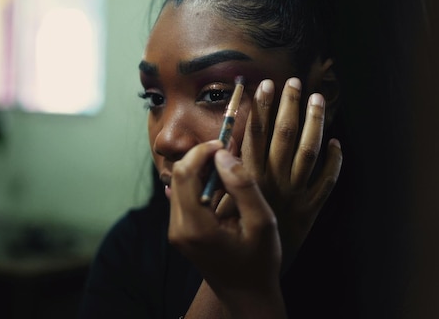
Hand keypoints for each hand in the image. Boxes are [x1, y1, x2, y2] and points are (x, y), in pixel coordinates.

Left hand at [169, 141, 285, 317]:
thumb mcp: (262, 222)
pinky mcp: (181, 232)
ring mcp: (176, 232)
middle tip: (229, 151)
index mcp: (196, 227)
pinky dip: (201, 184)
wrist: (247, 296)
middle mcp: (178, 229)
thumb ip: (242, 186)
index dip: (202, 151)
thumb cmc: (259, 263)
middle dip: (201, 157)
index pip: (185, 173)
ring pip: (180, 184)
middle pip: (179, 176)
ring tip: (229, 167)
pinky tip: (221, 184)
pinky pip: (184, 197)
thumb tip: (223, 154)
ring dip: (201, 170)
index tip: (225, 143)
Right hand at [218, 77, 342, 270]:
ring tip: (317, 99)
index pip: (256, 134)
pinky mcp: (311, 209)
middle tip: (293, 82)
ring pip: (309, 151)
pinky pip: (328, 182)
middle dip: (289, 106)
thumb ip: (215, 180)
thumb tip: (203, 156)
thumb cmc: (231, 237)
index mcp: (250, 178)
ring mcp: (295, 194)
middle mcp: (274, 181)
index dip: (260, 108)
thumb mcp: (217, 207)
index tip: (263, 85)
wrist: (252, 273)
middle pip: (284, 135)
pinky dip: (334, 163)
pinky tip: (337, 143)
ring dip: (314, 123)